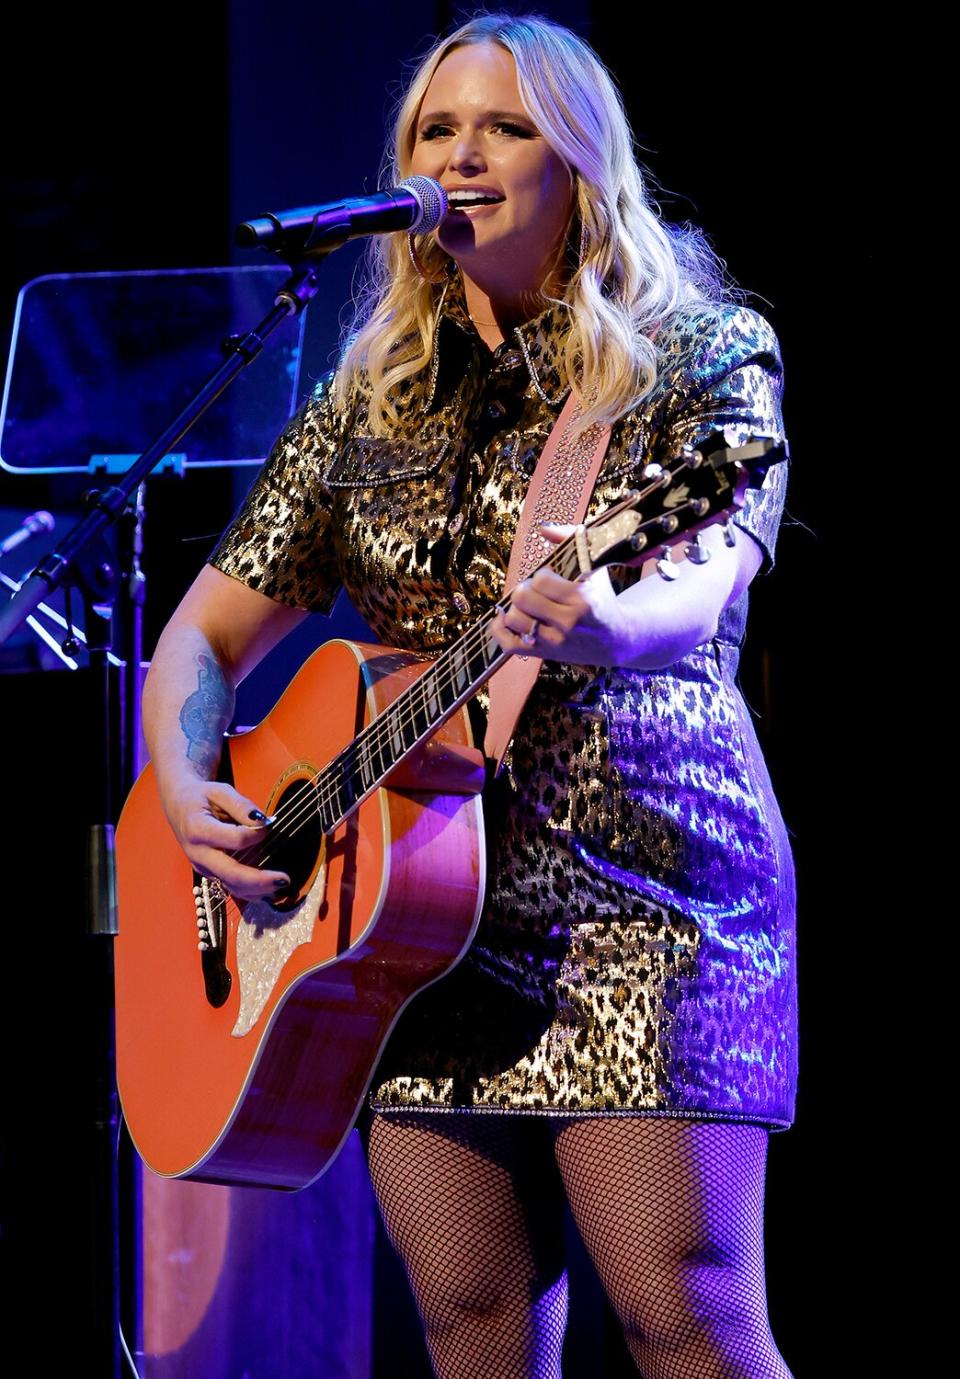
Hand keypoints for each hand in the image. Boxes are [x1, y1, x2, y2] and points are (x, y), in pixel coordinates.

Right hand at [162, 777, 289, 902]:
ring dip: (257, 890)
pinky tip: (268, 892)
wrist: (178, 807)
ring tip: (280, 886)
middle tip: (284, 879)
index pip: (235, 839)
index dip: (256, 835)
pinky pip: (229, 886)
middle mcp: (198, 853)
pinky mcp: (208, 873)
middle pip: (231, 873)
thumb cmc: (201, 797)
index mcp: (198, 829)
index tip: (267, 825)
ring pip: (230, 886)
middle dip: (259, 880)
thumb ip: (242, 805)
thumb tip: (263, 823)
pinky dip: (249, 892)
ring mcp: (202, 866)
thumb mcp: (220, 791)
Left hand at [490, 523, 636, 666]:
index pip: (540, 580)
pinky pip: (507, 643)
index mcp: (582, 600)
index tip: (551, 578)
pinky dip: (499, 628)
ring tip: (529, 606)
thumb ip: (570, 540)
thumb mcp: (595, 569)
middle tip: (536, 591)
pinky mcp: (542, 654)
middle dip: (526, 589)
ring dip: (516, 607)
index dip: (542, 575)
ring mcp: (553, 642)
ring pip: (512, 618)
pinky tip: (506, 617)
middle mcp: (567, 623)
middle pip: (522, 598)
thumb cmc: (602, 599)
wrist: (616, 639)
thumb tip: (543, 528)